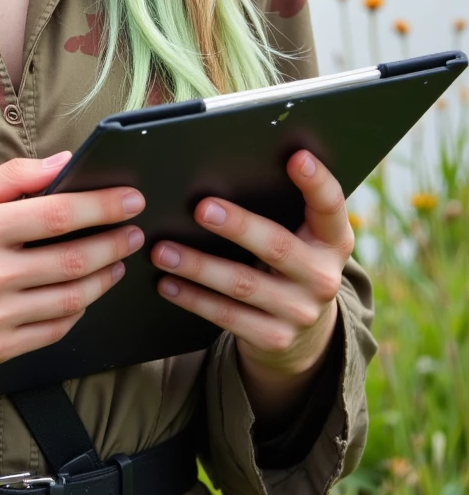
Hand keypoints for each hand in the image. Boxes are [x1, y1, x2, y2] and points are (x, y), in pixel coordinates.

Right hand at [0, 152, 146, 411]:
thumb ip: (12, 177)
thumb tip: (64, 162)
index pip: (56, 214)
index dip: (102, 206)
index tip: (130, 198)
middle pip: (72, 259)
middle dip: (114, 242)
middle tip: (135, 231)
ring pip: (71, 298)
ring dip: (104, 278)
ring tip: (117, 261)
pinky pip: (54, 330)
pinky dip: (77, 310)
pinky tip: (84, 293)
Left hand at [149, 149, 352, 415]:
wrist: (304, 333)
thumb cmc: (288, 262)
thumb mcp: (300, 238)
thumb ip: (279, 210)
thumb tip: (218, 170)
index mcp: (333, 241)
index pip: (331, 206)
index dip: (317, 181)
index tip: (296, 156)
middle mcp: (323, 277)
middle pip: (278, 248)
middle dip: (239, 226)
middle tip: (200, 208)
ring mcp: (300, 312)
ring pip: (243, 284)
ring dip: (198, 266)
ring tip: (161, 250)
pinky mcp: (274, 338)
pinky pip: (227, 316)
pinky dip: (193, 298)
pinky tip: (167, 283)